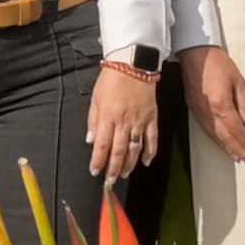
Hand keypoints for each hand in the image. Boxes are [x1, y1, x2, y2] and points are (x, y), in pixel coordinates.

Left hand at [87, 57, 160, 180]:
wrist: (133, 65)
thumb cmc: (111, 80)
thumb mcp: (95, 99)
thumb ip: (93, 121)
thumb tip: (91, 140)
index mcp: (108, 116)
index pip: (102, 145)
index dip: (98, 160)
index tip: (95, 170)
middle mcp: (124, 121)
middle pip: (118, 150)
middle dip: (113, 167)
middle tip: (110, 179)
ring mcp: (139, 121)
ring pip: (135, 148)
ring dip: (129, 163)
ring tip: (124, 173)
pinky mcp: (152, 118)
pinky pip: (152, 139)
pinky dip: (151, 152)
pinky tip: (147, 162)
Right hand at [186, 46, 244, 163]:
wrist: (194, 53)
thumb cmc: (218, 64)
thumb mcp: (238, 80)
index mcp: (221, 104)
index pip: (236, 129)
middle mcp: (208, 112)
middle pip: (225, 136)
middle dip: (237, 149)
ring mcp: (199, 112)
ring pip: (214, 135)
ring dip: (227, 147)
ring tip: (238, 157)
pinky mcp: (194, 109)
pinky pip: (207, 129)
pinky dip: (216, 139)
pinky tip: (222, 143)